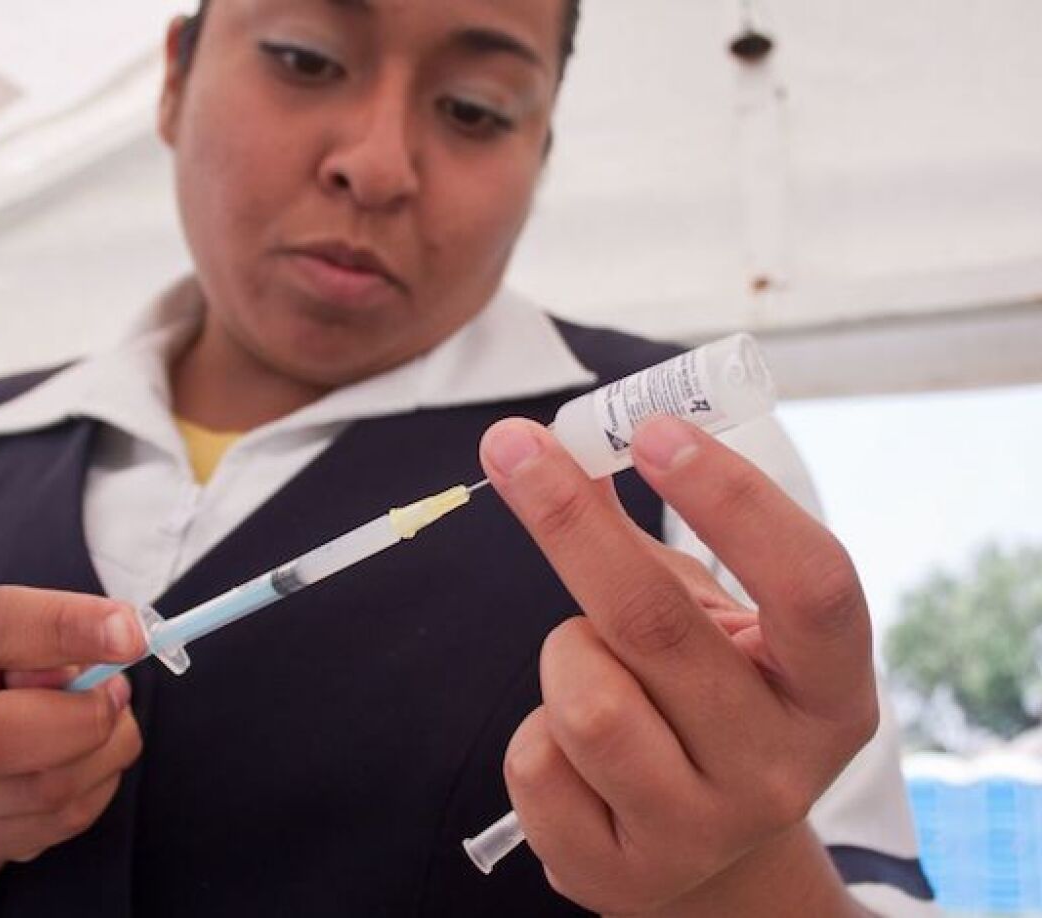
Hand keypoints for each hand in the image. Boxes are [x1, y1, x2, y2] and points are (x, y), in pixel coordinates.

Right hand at [0, 584, 146, 862]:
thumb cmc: (1, 654)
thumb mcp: (21, 617)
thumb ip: (59, 628)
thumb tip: (117, 645)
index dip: (66, 628)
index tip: (132, 635)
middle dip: (82, 720)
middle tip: (117, 692)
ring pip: (42, 789)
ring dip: (105, 751)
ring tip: (105, 716)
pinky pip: (58, 823)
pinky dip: (96, 786)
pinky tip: (87, 756)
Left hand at [480, 416, 877, 915]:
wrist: (704, 857)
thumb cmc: (705, 703)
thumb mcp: (713, 624)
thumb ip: (650, 538)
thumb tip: (566, 440)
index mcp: (828, 691)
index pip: (809, 586)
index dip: (733, 500)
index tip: (652, 428)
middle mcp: (778, 767)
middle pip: (663, 626)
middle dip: (573, 523)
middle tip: (512, 447)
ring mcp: (699, 830)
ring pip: (586, 698)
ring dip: (564, 650)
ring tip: (589, 663)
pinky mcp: (615, 872)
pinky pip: (535, 762)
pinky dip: (534, 727)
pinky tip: (571, 744)